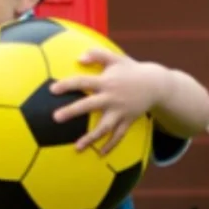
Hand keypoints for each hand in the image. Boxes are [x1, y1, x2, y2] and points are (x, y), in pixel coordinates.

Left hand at [50, 48, 166, 153]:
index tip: (52, 90)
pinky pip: (119, 136)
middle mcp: (112, 98)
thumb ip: (97, 54)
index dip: (68, 85)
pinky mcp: (127, 120)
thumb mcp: (116, 58)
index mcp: (106, 82)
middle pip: (89, 105)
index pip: (83, 82)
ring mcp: (120, 111)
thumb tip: (78, 58)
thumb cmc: (131, 69)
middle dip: (73, 111)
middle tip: (56, 117)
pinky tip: (100, 154)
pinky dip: (111, 145)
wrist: (156, 85)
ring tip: (77, 147)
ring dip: (91, 138)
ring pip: (104, 127)